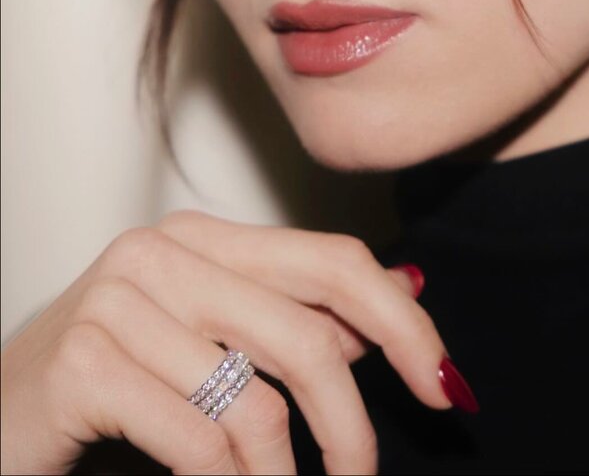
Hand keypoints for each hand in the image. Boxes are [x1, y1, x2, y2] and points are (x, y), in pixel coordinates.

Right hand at [0, 210, 452, 474]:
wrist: (1, 414)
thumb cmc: (116, 377)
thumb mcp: (214, 337)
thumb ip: (300, 314)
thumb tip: (405, 291)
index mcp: (207, 236)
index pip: (331, 260)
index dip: (401, 320)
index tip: (443, 382)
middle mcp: (165, 251)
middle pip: (306, 330)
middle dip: (352, 421)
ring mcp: (120, 301)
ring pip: (256, 397)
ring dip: (285, 475)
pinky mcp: (86, 362)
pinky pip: (199, 439)